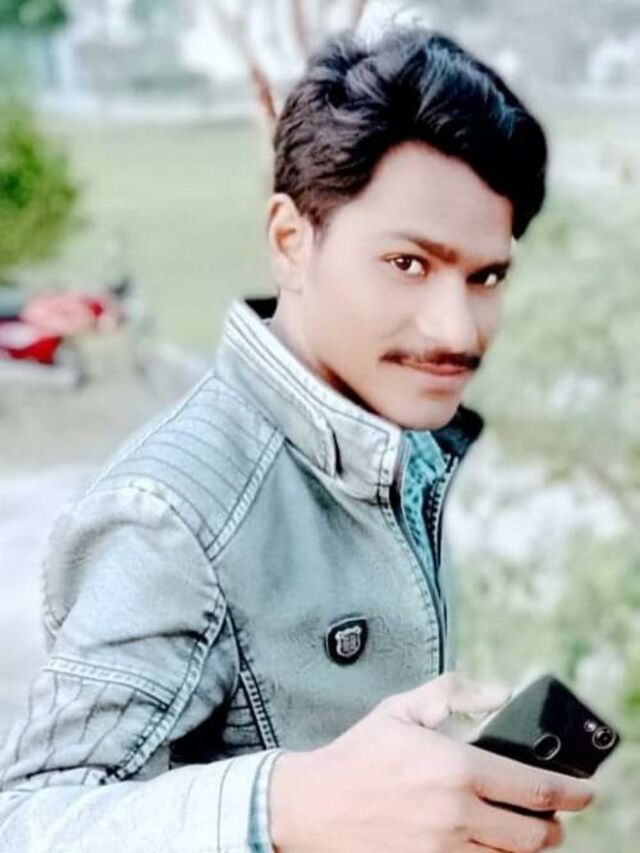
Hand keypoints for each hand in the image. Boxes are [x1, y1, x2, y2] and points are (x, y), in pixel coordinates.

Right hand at [269, 673, 593, 851]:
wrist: (313, 806)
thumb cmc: (359, 753)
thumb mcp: (401, 708)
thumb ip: (454, 692)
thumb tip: (500, 693)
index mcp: (456, 766)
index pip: (535, 788)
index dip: (571, 793)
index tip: (585, 792)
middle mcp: (457, 814)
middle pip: (534, 835)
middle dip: (555, 828)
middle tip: (556, 819)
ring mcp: (443, 850)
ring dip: (527, 849)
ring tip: (525, 833)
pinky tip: (489, 845)